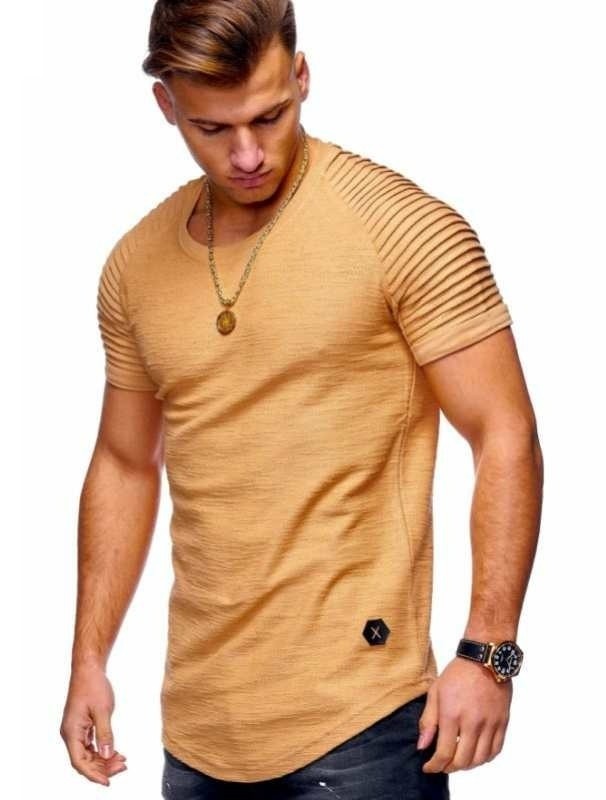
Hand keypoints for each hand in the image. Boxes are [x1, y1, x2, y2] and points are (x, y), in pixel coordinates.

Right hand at [59, 662, 127, 785]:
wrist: (88, 669)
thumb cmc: (93, 686)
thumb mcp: (103, 710)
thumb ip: (105, 734)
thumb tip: (107, 755)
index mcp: (71, 732)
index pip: (80, 762)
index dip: (93, 774)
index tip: (108, 781)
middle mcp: (70, 734)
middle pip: (84, 760)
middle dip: (102, 767)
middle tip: (122, 767)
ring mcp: (75, 730)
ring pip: (87, 754)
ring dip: (103, 760)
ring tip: (122, 761)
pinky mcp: (81, 726)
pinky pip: (89, 745)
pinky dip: (101, 750)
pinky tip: (114, 752)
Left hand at [417, 656, 511, 772]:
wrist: (484, 659)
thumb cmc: (457, 673)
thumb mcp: (435, 692)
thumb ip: (428, 721)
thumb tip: (422, 746)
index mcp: (452, 714)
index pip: (444, 753)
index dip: (435, 766)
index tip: (429, 767)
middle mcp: (472, 723)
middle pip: (463, 761)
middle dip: (449, 768)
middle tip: (442, 764)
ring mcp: (490, 724)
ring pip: (480, 760)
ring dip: (467, 765)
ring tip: (458, 760)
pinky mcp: (502, 723)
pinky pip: (495, 750)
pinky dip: (484, 758)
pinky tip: (475, 754)